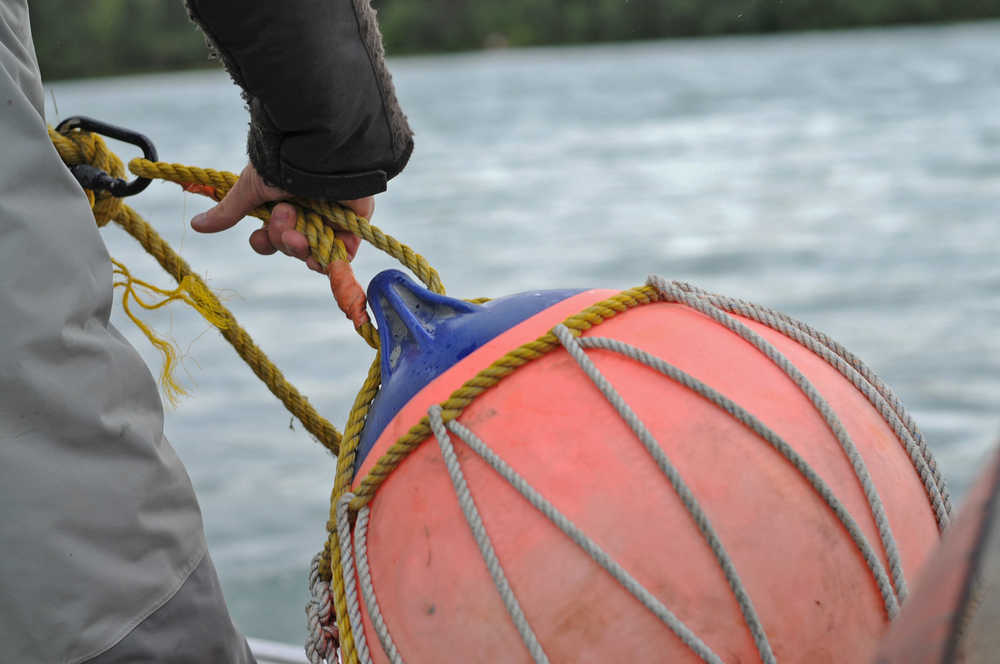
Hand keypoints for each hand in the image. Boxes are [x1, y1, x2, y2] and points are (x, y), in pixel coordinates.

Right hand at [190, 163, 368, 271]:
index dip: (265, 243)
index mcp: (283, 203)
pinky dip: (329, 259)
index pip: (272, 238)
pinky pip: (341, 255)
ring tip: (301, 226)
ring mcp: (330, 219)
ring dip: (300, 245)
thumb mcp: (252, 187)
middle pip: (291, 247)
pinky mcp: (353, 223)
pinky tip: (318, 254)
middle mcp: (307, 213)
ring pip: (312, 253)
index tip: (259, 236)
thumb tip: (195, 226)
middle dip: (284, 239)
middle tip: (286, 214)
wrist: (318, 150)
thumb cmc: (283, 161)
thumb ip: (230, 211)